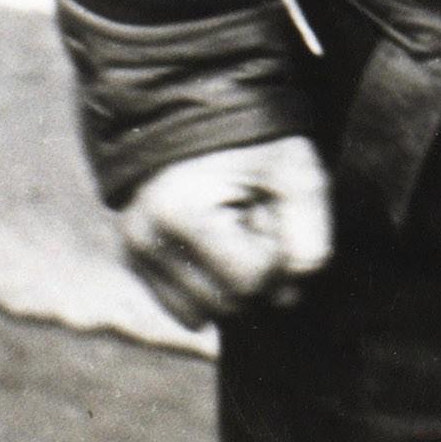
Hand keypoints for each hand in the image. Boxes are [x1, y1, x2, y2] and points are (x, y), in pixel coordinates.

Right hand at [115, 134, 333, 328]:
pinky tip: (215, 247)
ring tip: (234, 232)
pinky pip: (186, 312)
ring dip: (232, 283)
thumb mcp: (293, 168)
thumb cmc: (254, 147)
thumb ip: (308, 222)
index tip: (270, 213)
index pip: (250, 280)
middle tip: (254, 220)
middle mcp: (143, 242)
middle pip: (228, 305)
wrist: (204, 125)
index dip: (276, 253)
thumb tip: (299, 280)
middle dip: (255, 270)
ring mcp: (133, 258)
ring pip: (205, 316)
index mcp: (177, 212)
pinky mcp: (135, 269)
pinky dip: (210, 288)